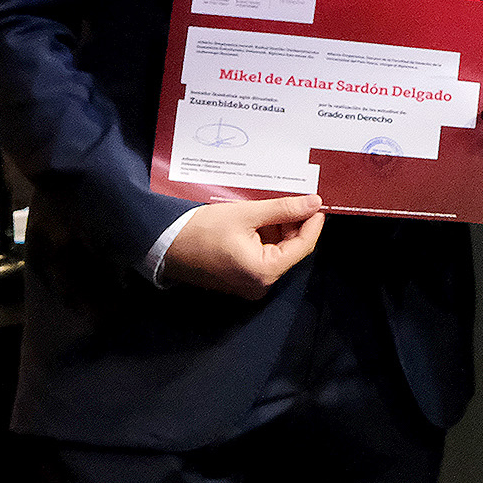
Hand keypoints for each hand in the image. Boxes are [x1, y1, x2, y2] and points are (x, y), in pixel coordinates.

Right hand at [159, 194, 324, 298]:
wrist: (164, 244)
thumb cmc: (202, 230)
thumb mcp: (246, 214)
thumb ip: (283, 209)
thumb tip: (314, 203)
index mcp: (265, 272)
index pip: (303, 246)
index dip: (313, 222)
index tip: (318, 202)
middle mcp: (260, 285)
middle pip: (291, 250)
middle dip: (294, 224)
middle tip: (296, 198)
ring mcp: (249, 284)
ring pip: (277, 251)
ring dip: (279, 229)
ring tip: (274, 204)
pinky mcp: (240, 279)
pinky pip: (262, 256)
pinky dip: (265, 237)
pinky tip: (261, 217)